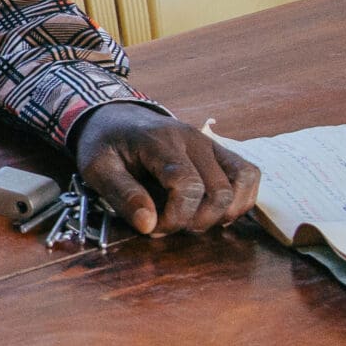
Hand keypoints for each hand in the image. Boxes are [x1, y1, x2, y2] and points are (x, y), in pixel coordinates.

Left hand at [67, 103, 260, 236]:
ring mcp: (210, 143)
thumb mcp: (97, 168)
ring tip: (194, 221)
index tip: (154, 228)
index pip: (187, 184)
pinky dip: (240, 199)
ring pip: (242, 180)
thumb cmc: (106, 144)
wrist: (116, 117)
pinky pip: (248, 174)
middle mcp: (193, 139)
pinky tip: (214, 212)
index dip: (176, 216)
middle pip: (218, 190)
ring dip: (224, 212)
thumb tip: (148, 224)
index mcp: (160, 141)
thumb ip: (122, 195)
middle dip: (197, 220)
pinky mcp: (219, 151)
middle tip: (169, 226)